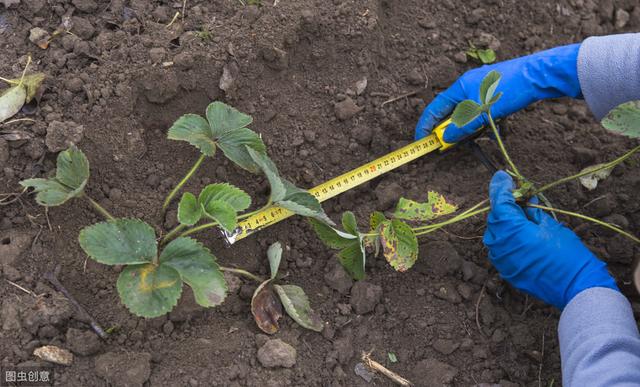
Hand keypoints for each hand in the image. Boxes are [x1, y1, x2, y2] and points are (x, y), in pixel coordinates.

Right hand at [415, 44, 582, 142]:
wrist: (538, 75)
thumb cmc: (507, 90)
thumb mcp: (481, 113)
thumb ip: (461, 127)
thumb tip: (446, 138)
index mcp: (460, 86)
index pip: (435, 107)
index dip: (426, 124)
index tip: (421, 140)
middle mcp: (468, 84)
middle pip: (450, 110)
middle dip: (447, 127)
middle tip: (446, 144)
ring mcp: (482, 87)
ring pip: (466, 111)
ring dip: (465, 125)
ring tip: (469, 137)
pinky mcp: (495, 91)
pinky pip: (479, 109)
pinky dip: (478, 121)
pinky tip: (486, 127)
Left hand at [483, 171, 617, 308]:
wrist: (574, 287)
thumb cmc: (567, 254)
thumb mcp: (551, 224)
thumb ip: (532, 210)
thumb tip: (524, 199)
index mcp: (510, 229)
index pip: (499, 202)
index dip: (500, 187)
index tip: (502, 176)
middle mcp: (499, 244)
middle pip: (496, 217)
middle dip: (505, 206)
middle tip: (519, 198)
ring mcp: (499, 259)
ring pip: (496, 233)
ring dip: (506, 224)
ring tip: (523, 219)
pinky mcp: (505, 270)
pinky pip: (500, 249)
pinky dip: (508, 240)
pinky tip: (522, 237)